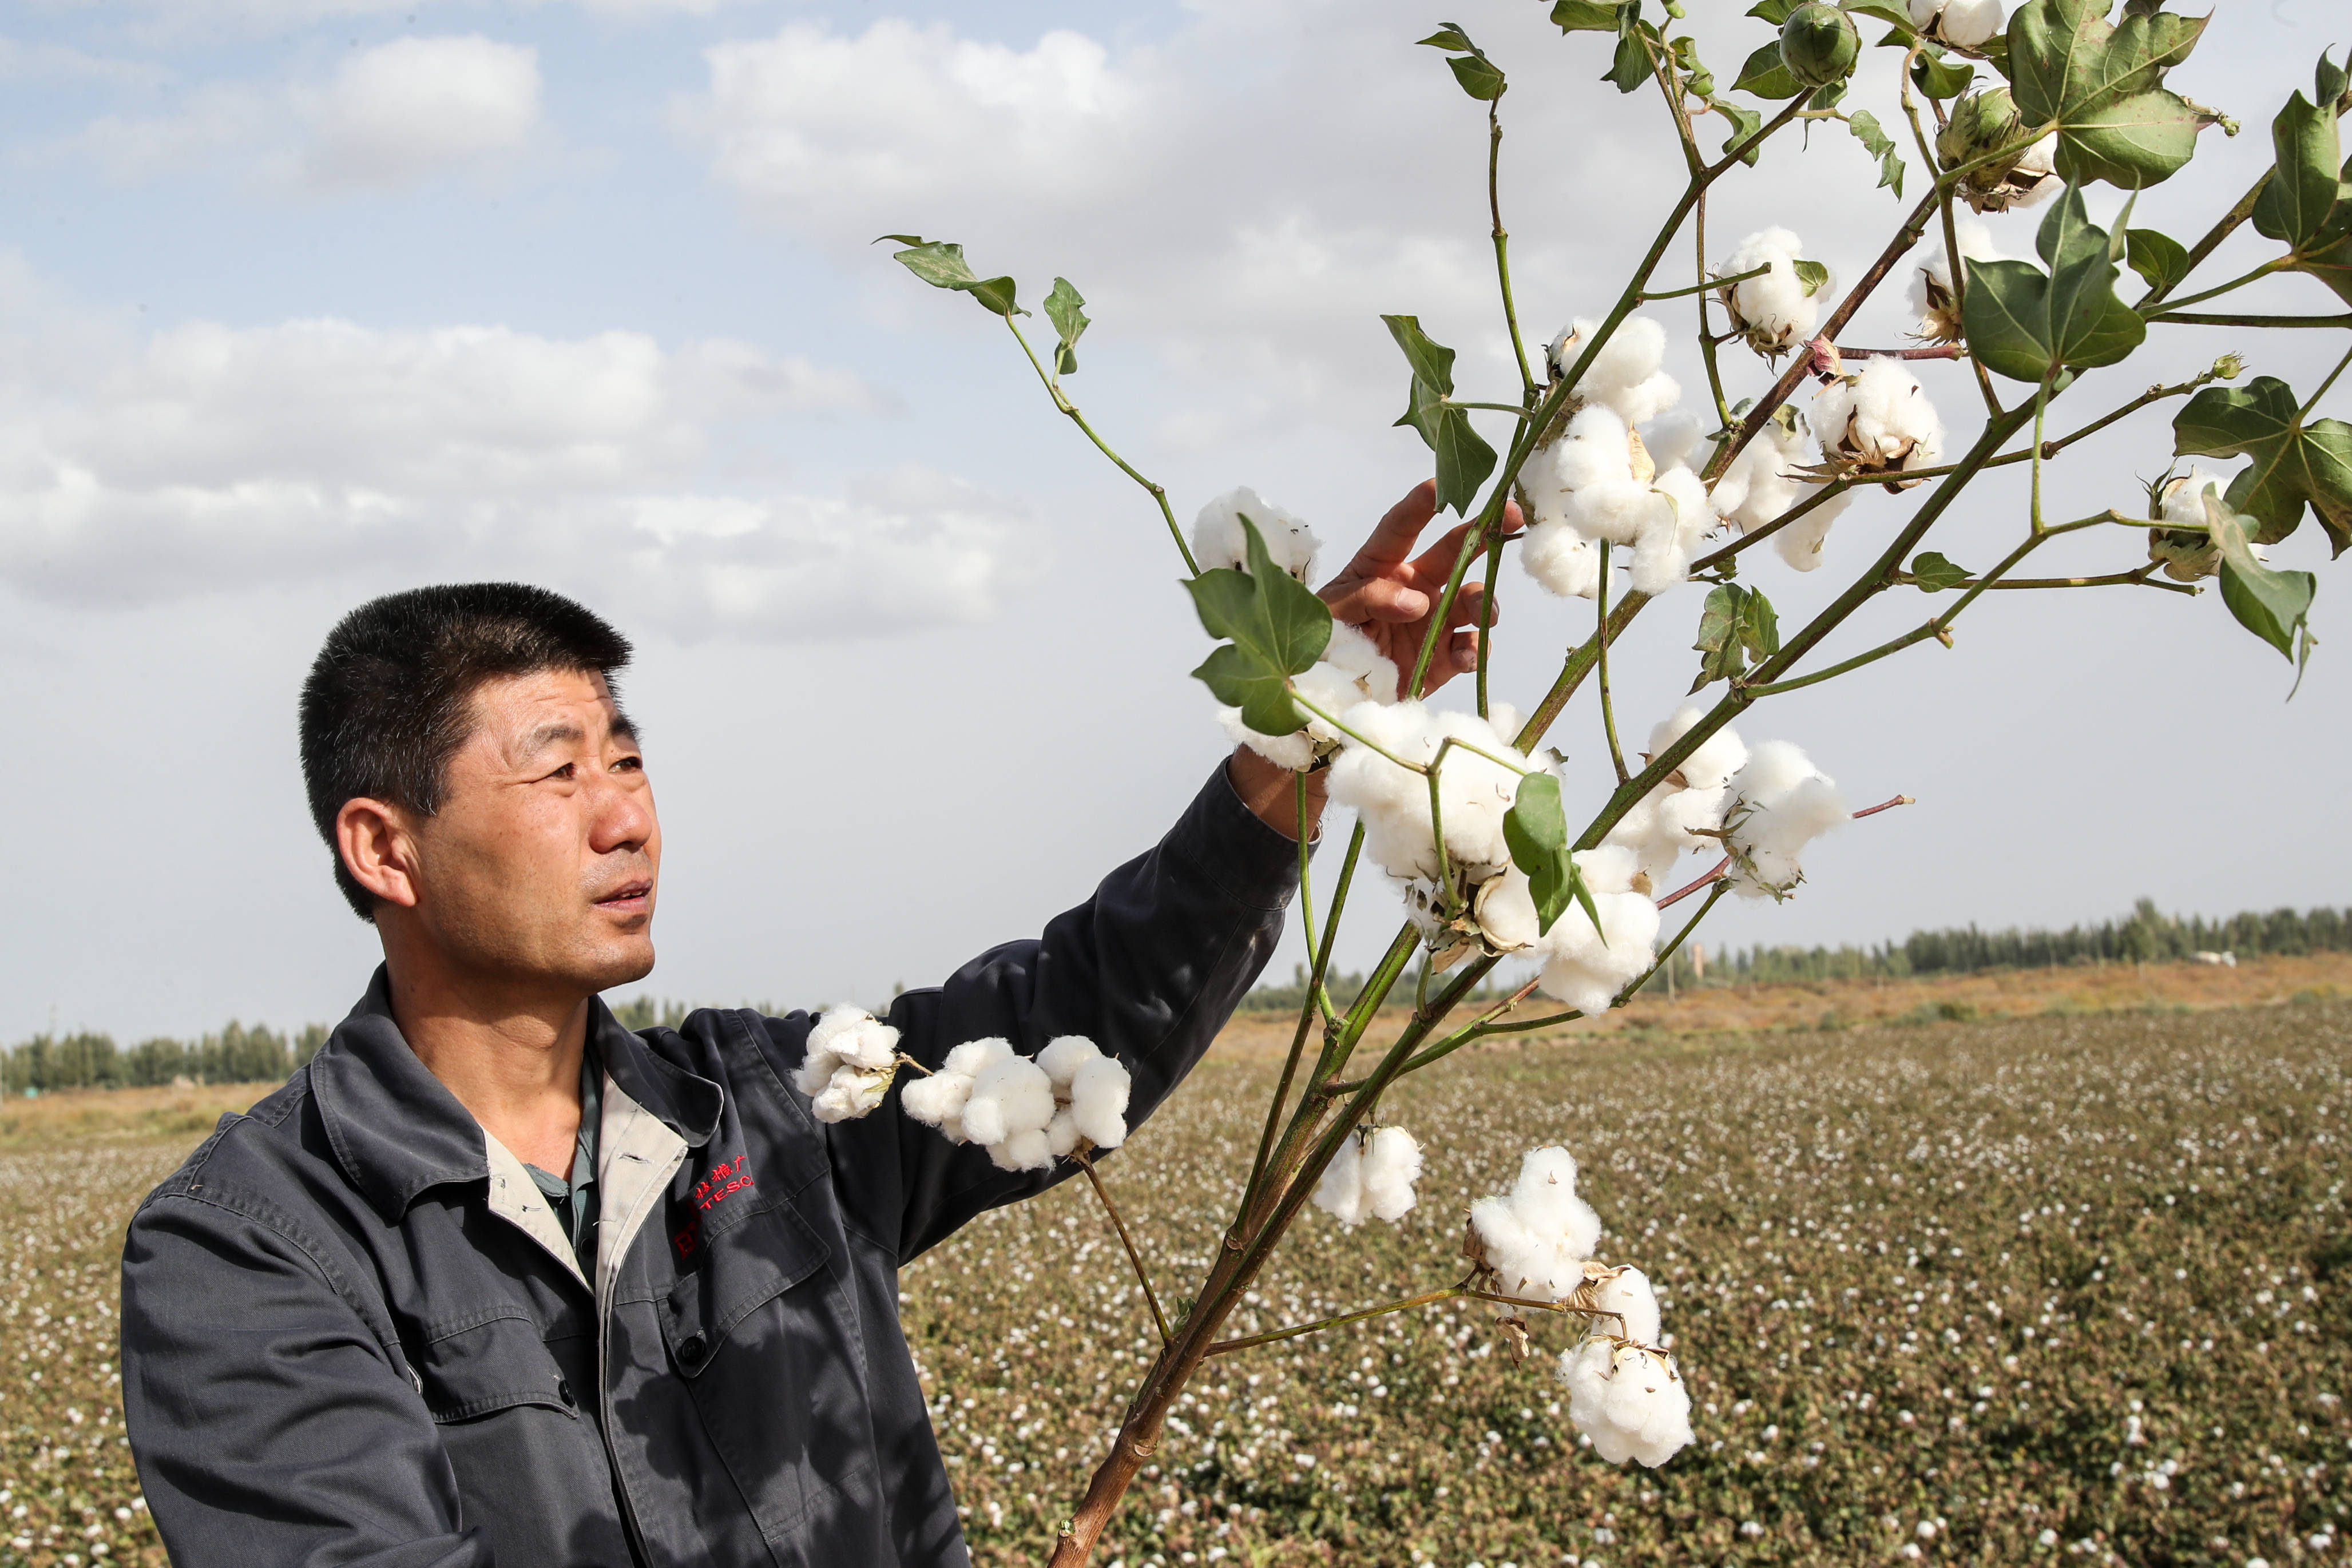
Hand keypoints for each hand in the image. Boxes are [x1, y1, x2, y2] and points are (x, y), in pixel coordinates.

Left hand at [1317, 479, 1521, 696]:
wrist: (1331, 698)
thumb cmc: (1322, 645)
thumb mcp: (1330, 615)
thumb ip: (1367, 599)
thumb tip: (1416, 601)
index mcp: (1380, 567)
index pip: (1401, 528)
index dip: (1421, 504)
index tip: (1443, 483)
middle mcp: (1414, 588)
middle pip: (1454, 552)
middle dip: (1484, 532)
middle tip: (1512, 516)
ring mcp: (1432, 623)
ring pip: (1473, 600)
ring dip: (1484, 601)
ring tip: (1483, 613)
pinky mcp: (1443, 659)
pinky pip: (1471, 648)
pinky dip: (1475, 651)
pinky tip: (1464, 657)